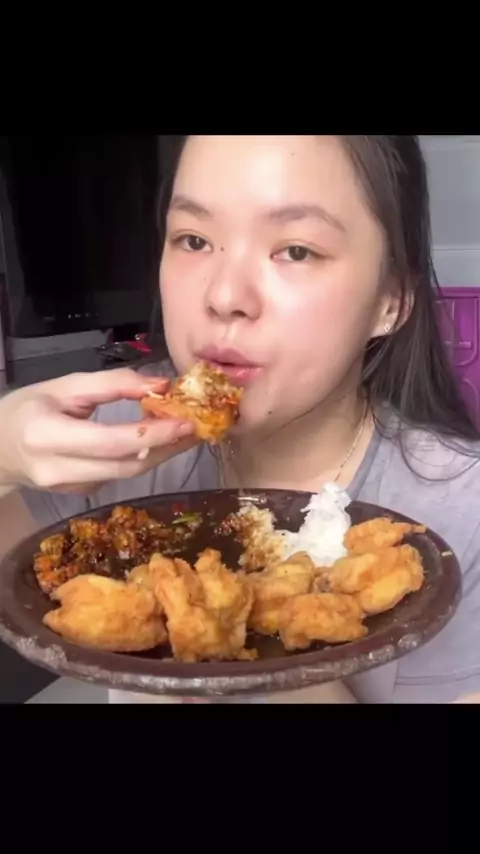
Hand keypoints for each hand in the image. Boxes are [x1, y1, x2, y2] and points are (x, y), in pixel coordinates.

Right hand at [0, 368, 197, 493]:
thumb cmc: (27, 409)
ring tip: (189, 432)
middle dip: (168, 446)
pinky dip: (144, 458)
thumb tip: (160, 385)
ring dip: (163, 454)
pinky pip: (119, 476)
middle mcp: (58, 470)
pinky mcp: (80, 495)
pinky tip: (161, 442)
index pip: (112, 441)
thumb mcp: (64, 385)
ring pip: (128, 474)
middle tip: (200, 426)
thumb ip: (113, 384)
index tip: (187, 420)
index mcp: (48, 435)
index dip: (154, 433)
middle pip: (127, 464)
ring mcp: (69, 488)